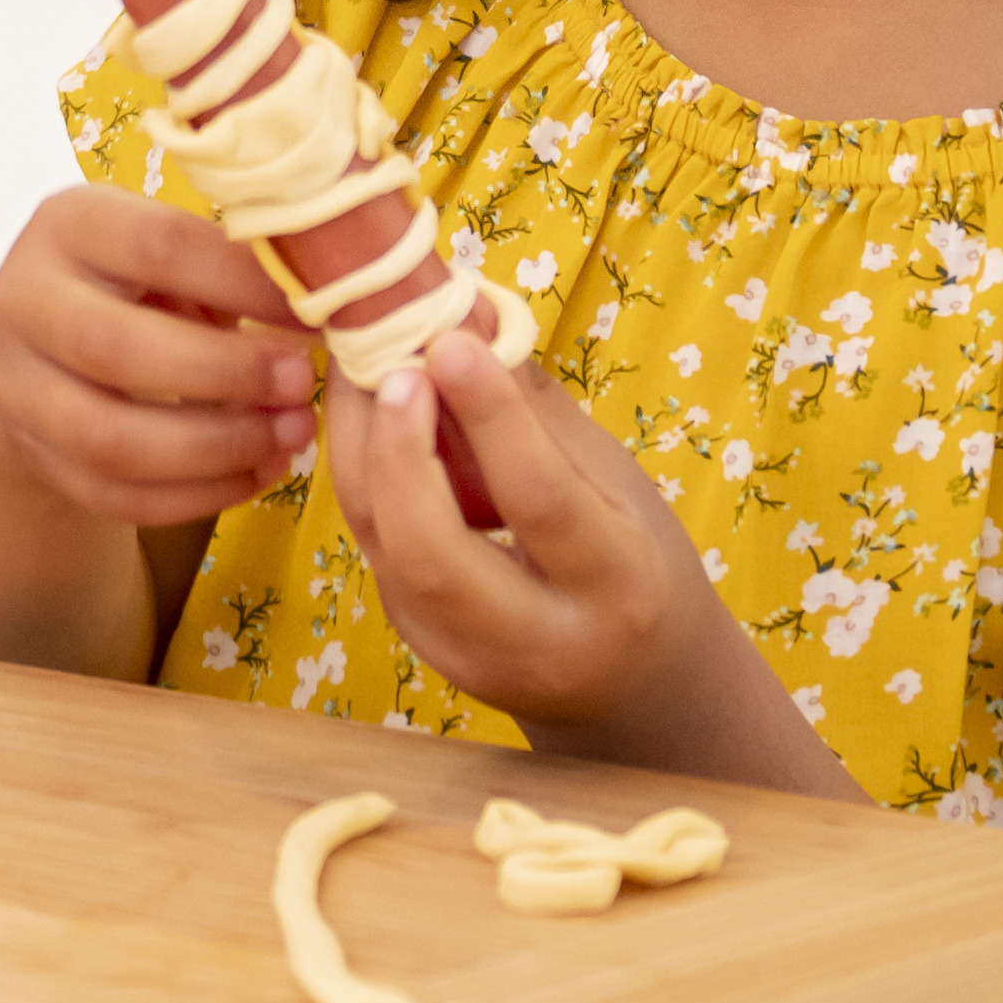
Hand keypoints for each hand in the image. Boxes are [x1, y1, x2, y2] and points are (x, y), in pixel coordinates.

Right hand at [0, 184, 325, 535]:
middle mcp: (22, 300)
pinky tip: (257, 473)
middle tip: (300, 384)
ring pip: (110, 439)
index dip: (244, 284)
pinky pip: (115, 495)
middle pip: (114, 349)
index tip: (316, 312)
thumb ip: (236, 265)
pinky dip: (197, 495)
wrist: (52, 350)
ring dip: (216, 446)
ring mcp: (17, 386)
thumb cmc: (141, 286)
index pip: (157, 247)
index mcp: (66, 225)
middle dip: (224, 374)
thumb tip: (341, 293)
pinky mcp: (34, 455)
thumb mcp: (174, 252)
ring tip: (290, 435)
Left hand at [314, 326, 851, 795]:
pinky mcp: (422, 649)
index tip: (449, 338)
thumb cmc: (639, 562)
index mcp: (616, 588)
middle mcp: (537, 639)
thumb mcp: (620, 486)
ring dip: (363, 452)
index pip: (538, 500)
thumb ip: (541, 418)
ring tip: (365, 369)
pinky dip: (367, 482)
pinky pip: (379, 557)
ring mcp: (467, 657)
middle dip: (396, 450)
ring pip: (387, 552)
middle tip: (386, 362)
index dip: (489, 416)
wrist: (636, 684)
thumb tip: (469, 318)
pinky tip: (369, 421)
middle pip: (433, 552)